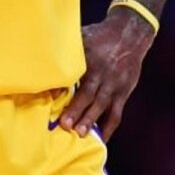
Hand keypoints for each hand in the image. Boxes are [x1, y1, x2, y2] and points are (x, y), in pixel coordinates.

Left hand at [58, 8, 153, 139]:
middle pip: (89, 93)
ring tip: (81, 134)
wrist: (130, 35)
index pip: (75, 74)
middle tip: (65, 124)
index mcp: (90, 59)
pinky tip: (100, 139)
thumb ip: (66, 53)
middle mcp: (103, 73)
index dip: (63, 86)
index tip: (52, 97)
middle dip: (77, 109)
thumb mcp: (82, 37)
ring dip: (91, 120)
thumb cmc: (100, 37)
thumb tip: (45, 68)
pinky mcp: (123, 93)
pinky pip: (116, 113)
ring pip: (103, 105)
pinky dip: (109, 127)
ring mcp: (114, 85)